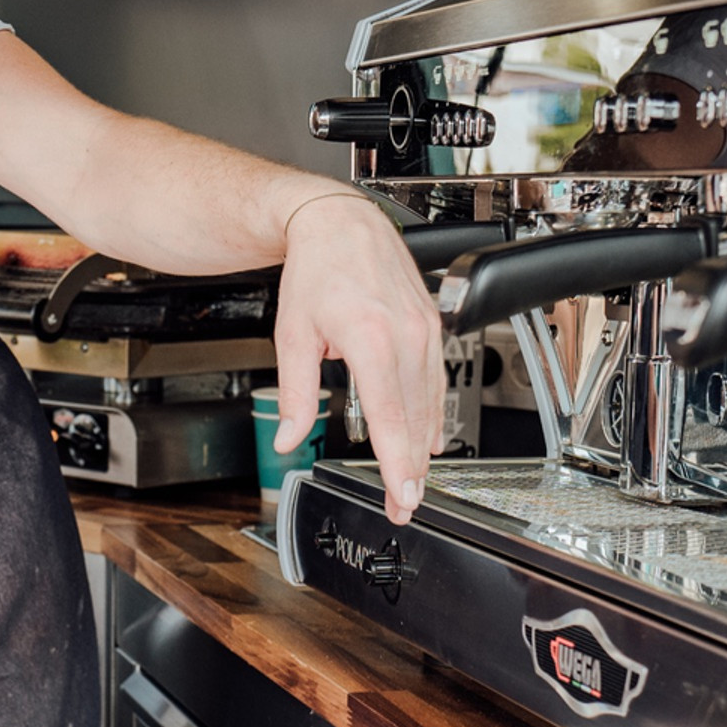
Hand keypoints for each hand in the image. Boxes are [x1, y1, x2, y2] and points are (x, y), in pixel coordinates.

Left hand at [272, 193, 443, 523]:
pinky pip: (436, 379)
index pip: (390, 416)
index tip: (402, 495)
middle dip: (411, 468)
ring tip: (412, 478)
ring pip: (431, 402)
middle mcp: (404, 334)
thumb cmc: (315, 271)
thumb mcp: (292, 334)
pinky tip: (425, 436)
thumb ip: (294, 393)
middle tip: (404, 504)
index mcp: (369, 338)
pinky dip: (431, 412)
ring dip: (422, 445)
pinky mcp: (431, 324)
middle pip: (415, 418)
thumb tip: (289, 437)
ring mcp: (424, 328)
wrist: (339, 222)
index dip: (398, 463)